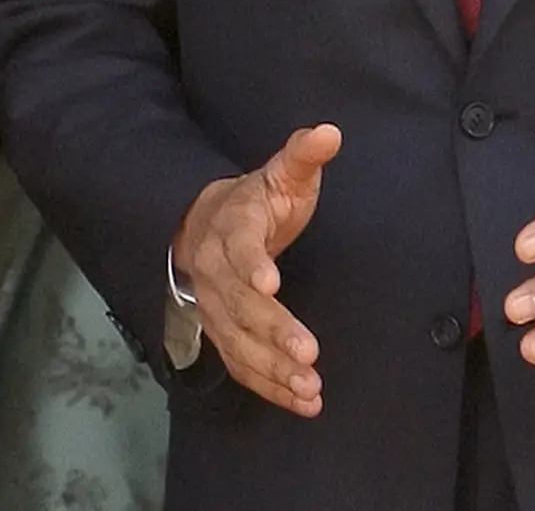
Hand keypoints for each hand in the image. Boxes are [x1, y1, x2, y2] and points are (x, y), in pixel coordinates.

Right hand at [172, 123, 339, 415]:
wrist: (204, 227)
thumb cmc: (256, 202)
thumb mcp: (281, 174)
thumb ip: (303, 155)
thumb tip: (330, 132)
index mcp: (231, 227)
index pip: (239, 246)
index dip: (253, 264)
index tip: (271, 283)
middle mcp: (216, 271)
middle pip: (239, 303)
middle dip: (273, 330)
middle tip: (308, 353)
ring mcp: (215, 308)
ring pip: (238, 341)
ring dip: (273, 367)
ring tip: (309, 386)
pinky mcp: (224, 335)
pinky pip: (241, 365)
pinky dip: (270, 387)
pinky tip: (303, 402)